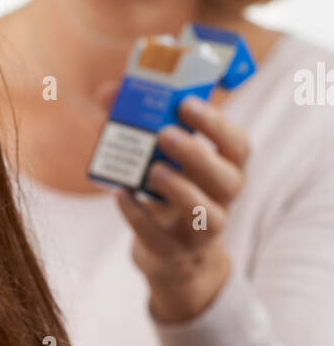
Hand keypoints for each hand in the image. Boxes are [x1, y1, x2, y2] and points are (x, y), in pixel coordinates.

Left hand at [93, 83, 250, 322]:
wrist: (169, 252)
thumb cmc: (166, 189)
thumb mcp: (159, 157)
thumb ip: (134, 120)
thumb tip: (107, 92)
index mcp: (225, 169)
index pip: (238, 146)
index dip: (217, 125)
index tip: (186, 104)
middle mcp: (221, 200)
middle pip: (226, 179)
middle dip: (197, 154)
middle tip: (165, 133)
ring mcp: (199, 231)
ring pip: (203, 214)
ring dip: (179, 189)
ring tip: (152, 170)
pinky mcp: (171, 252)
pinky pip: (158, 237)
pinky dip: (138, 215)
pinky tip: (121, 194)